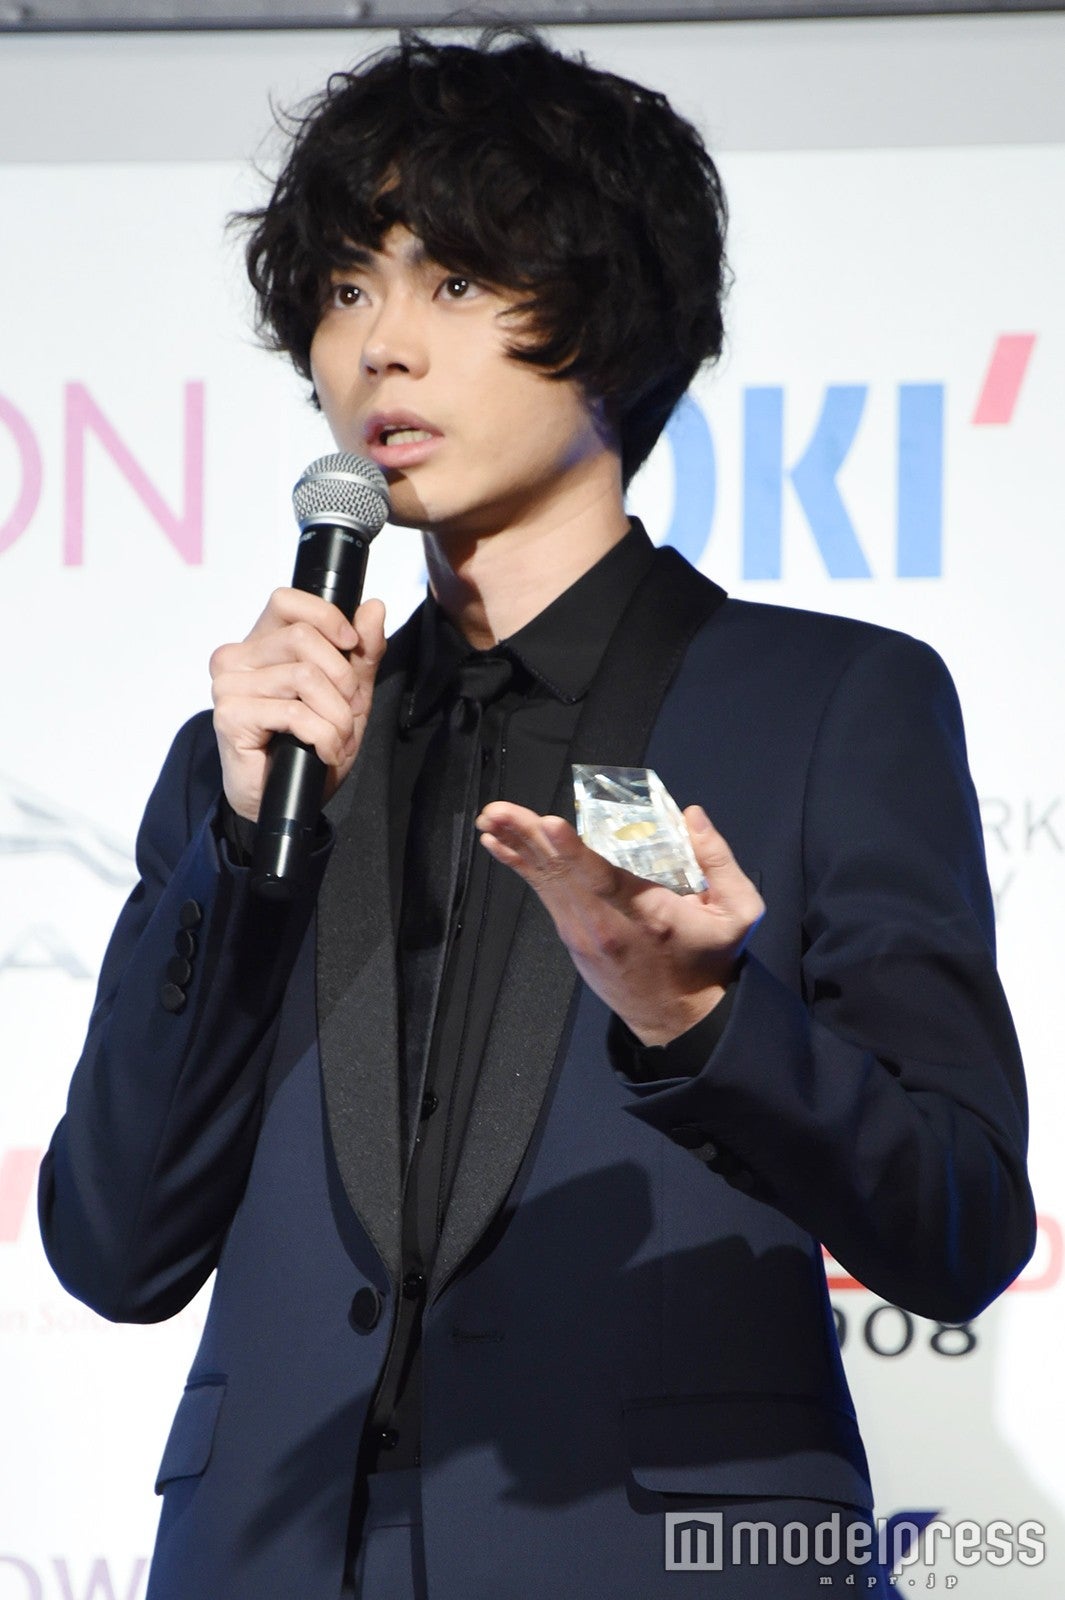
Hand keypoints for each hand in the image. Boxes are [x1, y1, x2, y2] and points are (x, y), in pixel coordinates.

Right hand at [209, 589, 385, 821]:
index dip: (326, 618)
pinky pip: (295, 713)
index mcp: (261, 643)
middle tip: (348, 712)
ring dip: (337, 715)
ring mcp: (229, 686)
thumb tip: (374, 608)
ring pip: (305, 677)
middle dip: (342, 679)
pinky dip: (324, 736)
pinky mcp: (230, 716)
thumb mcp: (348, 695)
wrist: (283, 800)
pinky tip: (325, 752)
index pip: (287, 601)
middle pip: (303, 639)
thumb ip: (362, 653)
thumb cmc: (307, 745)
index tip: (350, 645)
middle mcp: (237, 658)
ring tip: (338, 738)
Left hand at [476, 802, 763, 1046]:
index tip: (549, 825)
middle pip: (562, 872)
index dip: (573, 851)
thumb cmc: (709, 960)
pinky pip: (545, 893)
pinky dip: (521, 866)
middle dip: (528, 837)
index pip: (603, 877)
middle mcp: (606, 923)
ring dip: (517, 846)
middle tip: (499, 810)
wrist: (681, 1018)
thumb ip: (719, 861)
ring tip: (491, 818)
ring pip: (546, 880)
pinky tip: (499, 843)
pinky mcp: (573, 936)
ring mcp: (583, 932)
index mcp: (647, 913)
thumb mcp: (738, 913)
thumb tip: (692, 815)